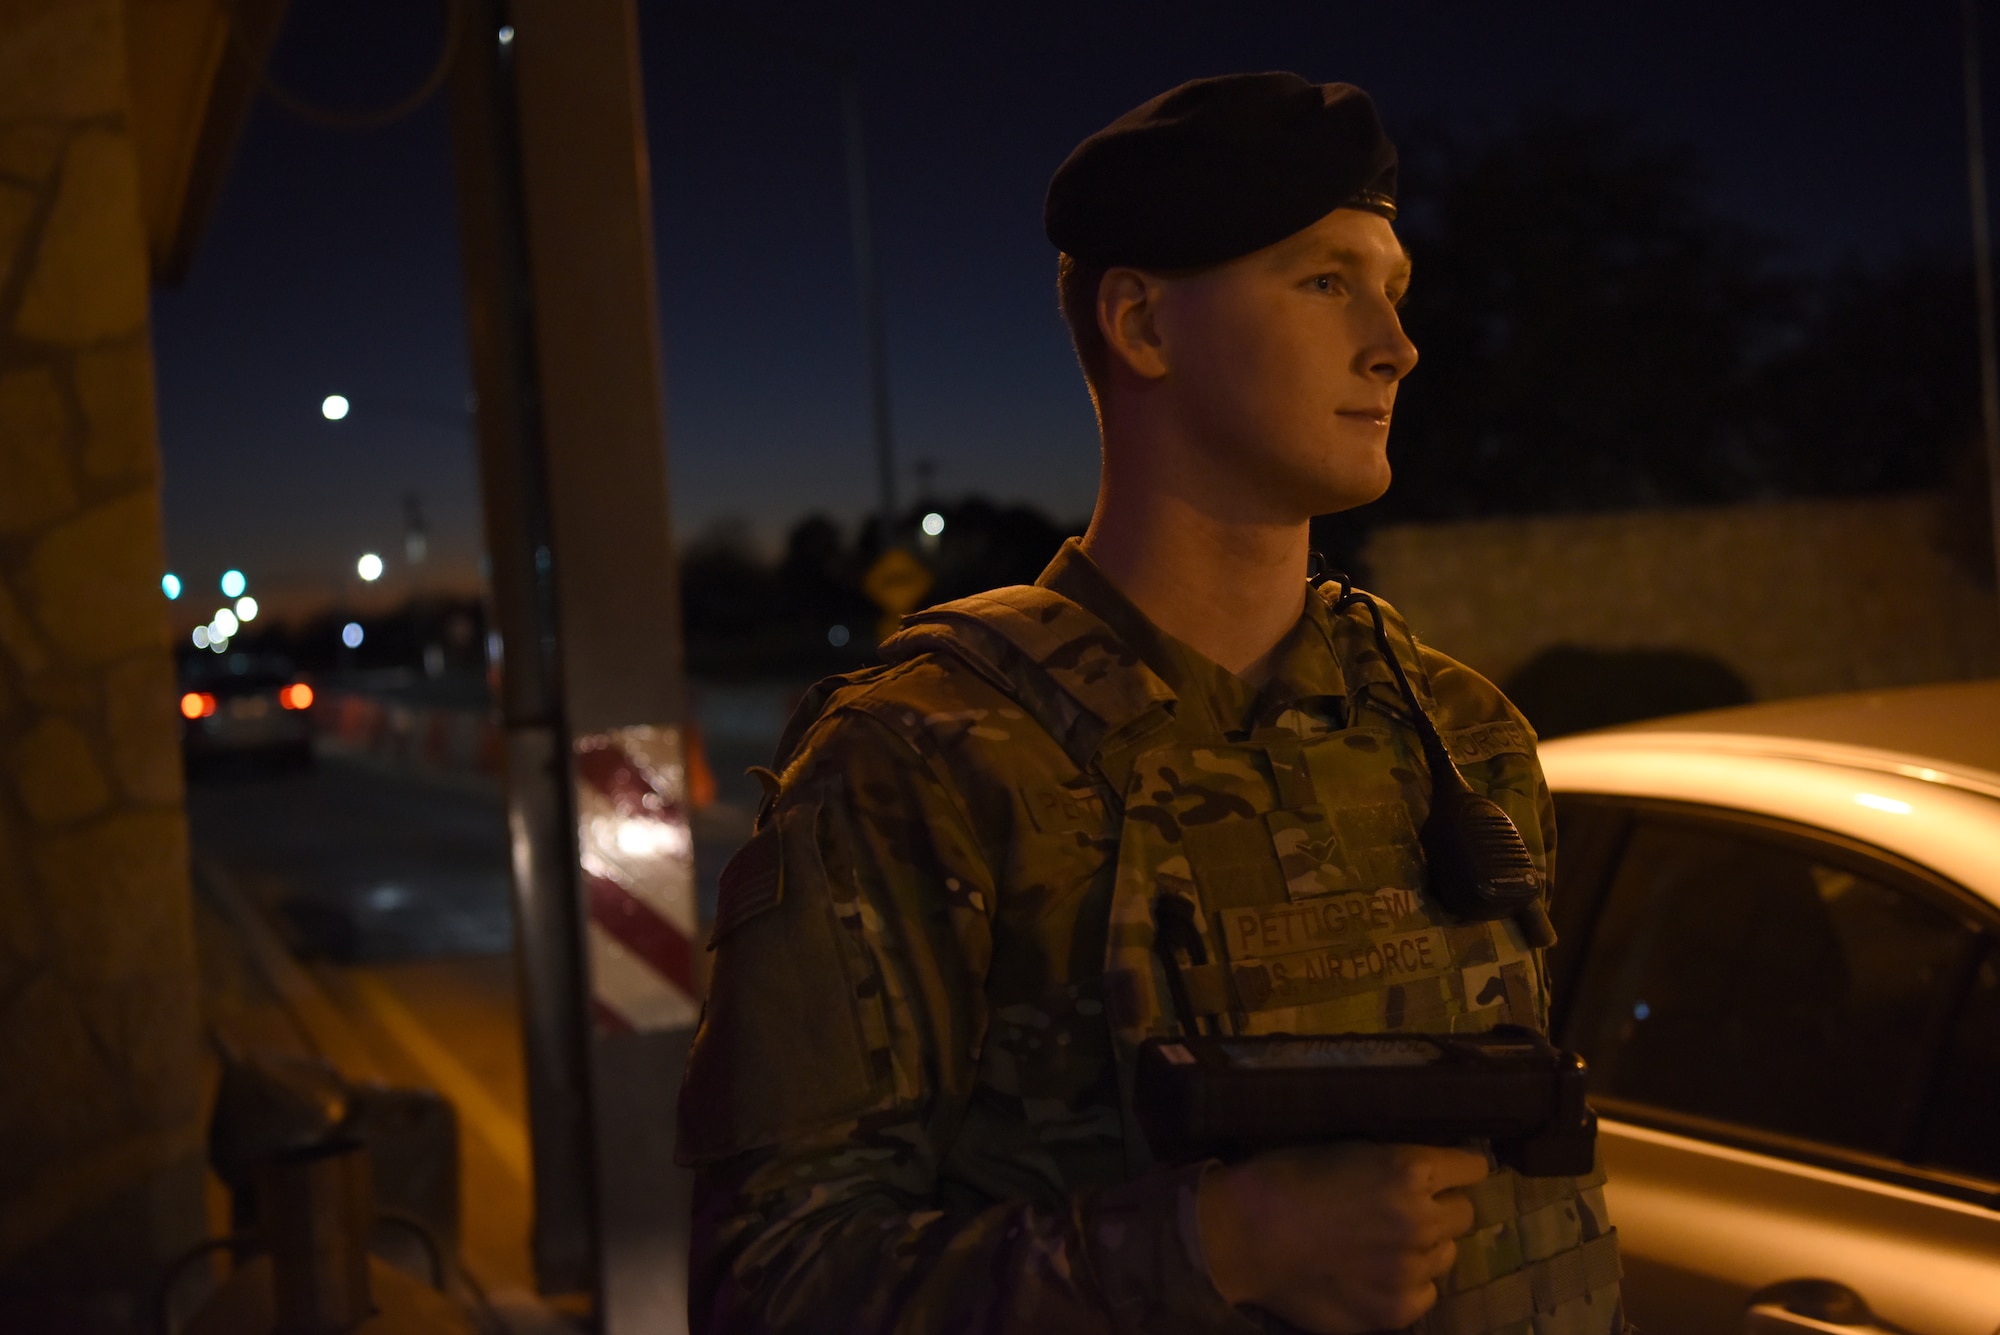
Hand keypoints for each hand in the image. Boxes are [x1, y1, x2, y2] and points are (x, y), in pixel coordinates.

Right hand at [1195, 1141, 1486, 1333]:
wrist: (1245, 1235)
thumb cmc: (1287, 1178)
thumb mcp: (1348, 1150)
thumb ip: (1395, 1165)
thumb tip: (1431, 1175)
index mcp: (1409, 1170)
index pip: (1473, 1168)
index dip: (1460, 1169)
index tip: (1450, 1174)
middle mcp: (1421, 1219)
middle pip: (1464, 1214)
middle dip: (1441, 1209)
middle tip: (1404, 1211)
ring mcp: (1410, 1270)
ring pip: (1446, 1256)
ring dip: (1424, 1248)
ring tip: (1383, 1246)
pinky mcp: (1396, 1310)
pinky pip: (1425, 1293)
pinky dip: (1408, 1284)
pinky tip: (1374, 1274)